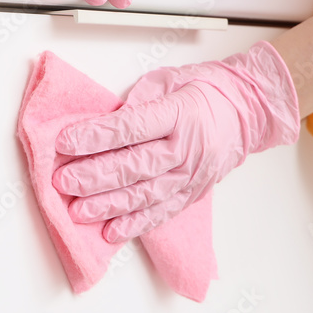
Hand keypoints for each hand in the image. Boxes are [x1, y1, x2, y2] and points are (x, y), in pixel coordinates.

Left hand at [51, 41, 300, 242]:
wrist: (249, 110)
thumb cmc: (205, 90)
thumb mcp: (169, 80)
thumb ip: (138, 102)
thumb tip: (102, 124)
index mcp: (179, 113)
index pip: (131, 128)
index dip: (96, 137)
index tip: (65, 142)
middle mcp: (186, 148)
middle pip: (135, 166)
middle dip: (94, 176)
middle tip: (63, 181)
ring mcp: (191, 175)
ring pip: (145, 195)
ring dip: (109, 206)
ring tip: (79, 211)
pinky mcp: (193, 193)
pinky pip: (162, 212)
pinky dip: (136, 225)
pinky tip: (112, 232)